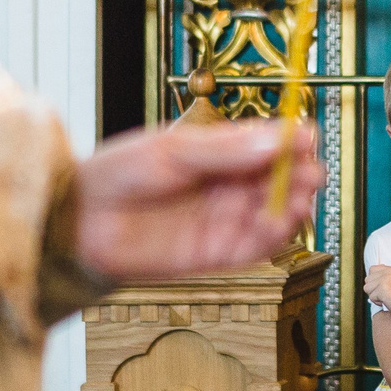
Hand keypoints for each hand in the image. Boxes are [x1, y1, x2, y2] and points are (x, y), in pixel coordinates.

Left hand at [72, 120, 319, 280]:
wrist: (80, 222)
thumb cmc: (119, 175)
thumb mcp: (174, 150)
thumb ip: (227, 149)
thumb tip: (281, 136)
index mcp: (221, 153)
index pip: (270, 145)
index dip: (293, 142)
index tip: (308, 137)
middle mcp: (229, 186)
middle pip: (281, 181)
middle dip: (300, 176)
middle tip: (310, 173)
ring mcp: (225, 220)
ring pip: (276, 215)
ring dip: (293, 207)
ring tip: (297, 199)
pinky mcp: (217, 254)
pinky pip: (256, 248)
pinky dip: (274, 237)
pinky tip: (279, 223)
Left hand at [365, 263, 390, 312]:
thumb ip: (385, 277)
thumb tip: (370, 277)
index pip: (372, 269)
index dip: (374, 280)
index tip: (382, 287)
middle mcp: (388, 272)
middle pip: (367, 279)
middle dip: (373, 289)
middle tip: (386, 295)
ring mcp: (385, 280)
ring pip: (367, 288)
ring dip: (374, 296)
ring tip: (386, 298)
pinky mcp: (382, 289)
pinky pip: (371, 297)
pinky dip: (377, 302)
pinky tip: (388, 302)